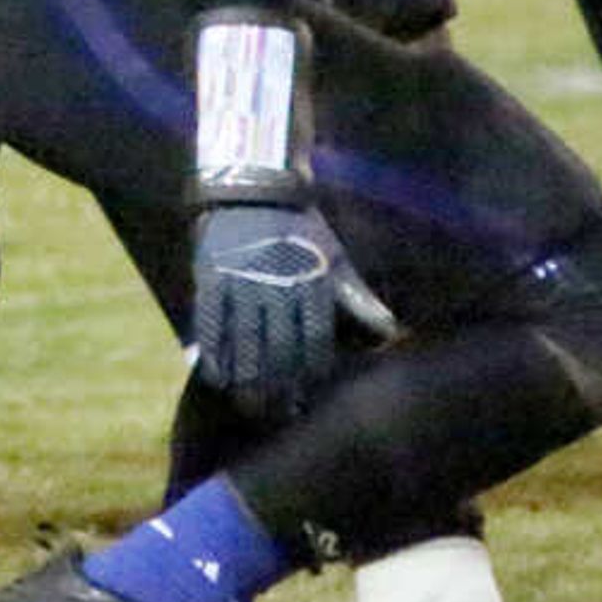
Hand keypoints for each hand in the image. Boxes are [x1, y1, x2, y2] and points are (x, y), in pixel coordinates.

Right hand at [188, 198, 390, 423]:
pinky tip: (215, 375)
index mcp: (309, 284)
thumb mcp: (334, 258)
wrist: (254, 187)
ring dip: (245, 377)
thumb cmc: (301, 228)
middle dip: (277, 387)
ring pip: (243, 341)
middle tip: (276, 414)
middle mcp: (275, 287)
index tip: (308, 401)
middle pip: (277, 350)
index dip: (310, 375)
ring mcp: (240, 282)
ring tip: (248, 405)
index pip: (313, 342)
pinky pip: (210, 322)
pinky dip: (212, 350)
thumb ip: (356, 299)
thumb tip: (391, 333)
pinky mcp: (211, 277)